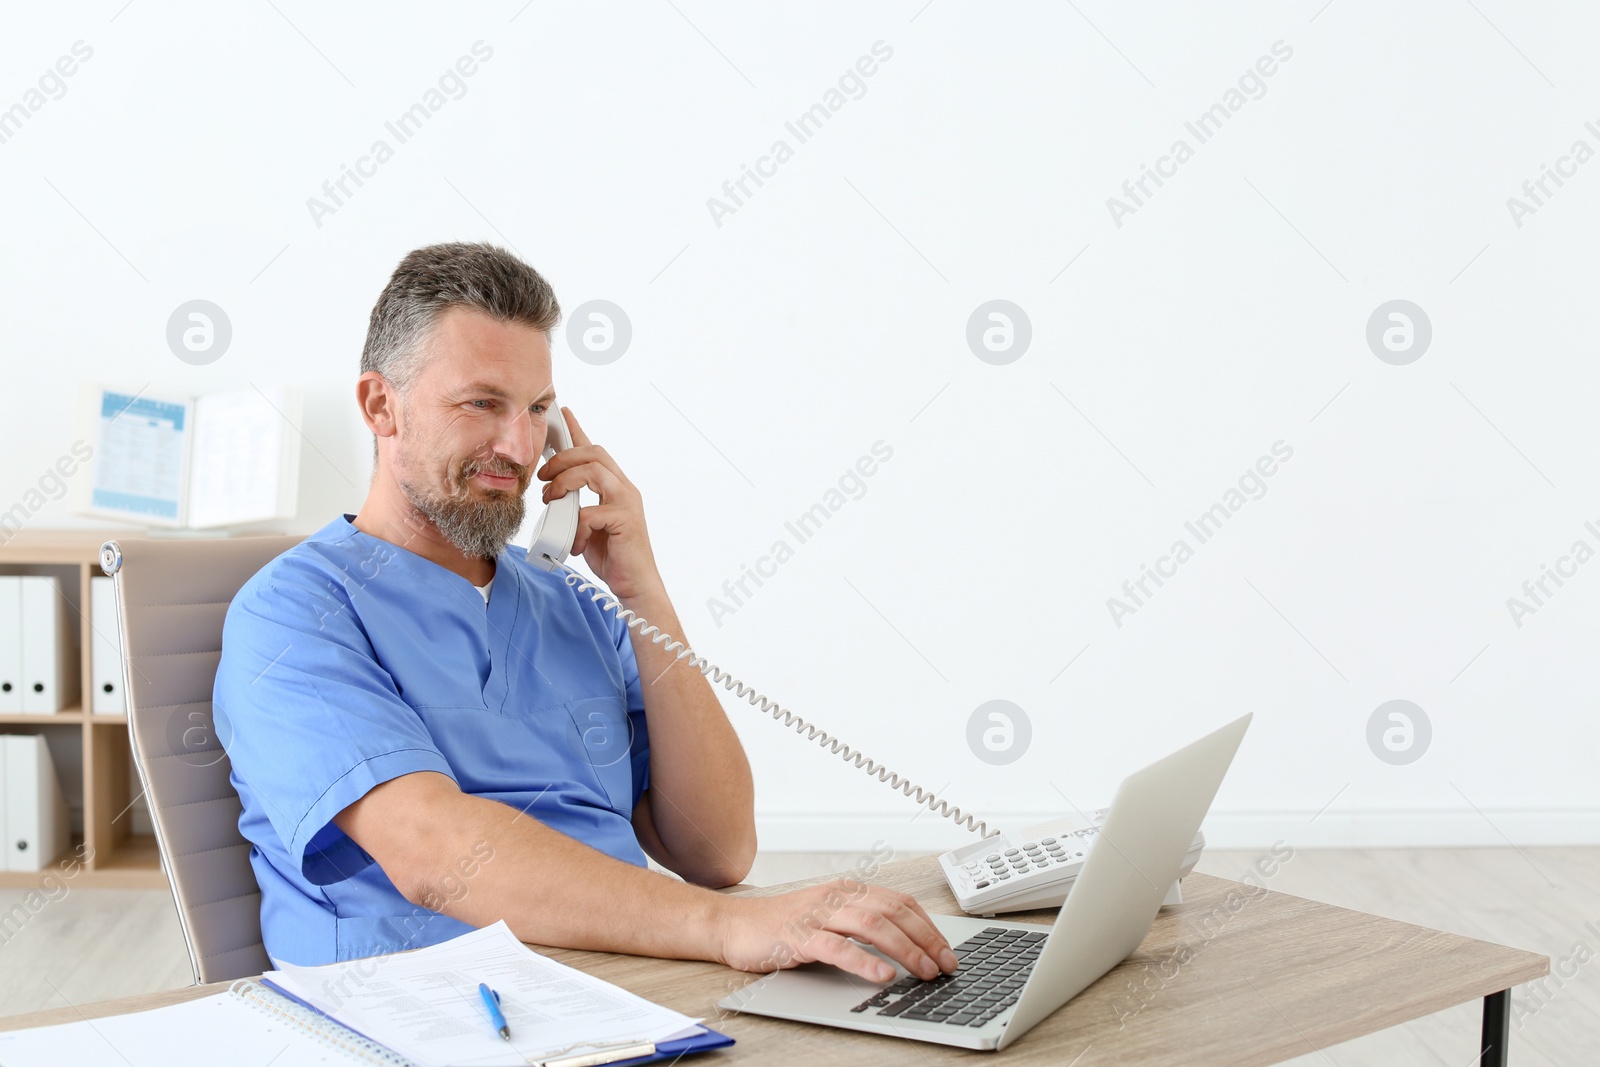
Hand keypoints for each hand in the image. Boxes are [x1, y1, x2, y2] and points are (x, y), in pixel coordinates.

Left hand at [538, 406, 662, 599]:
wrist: (635, 585)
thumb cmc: (613, 556)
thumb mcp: (587, 525)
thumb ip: (576, 506)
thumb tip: (553, 497)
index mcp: (616, 487)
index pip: (595, 451)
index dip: (578, 430)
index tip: (563, 414)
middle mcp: (624, 489)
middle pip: (594, 453)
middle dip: (563, 458)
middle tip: (543, 476)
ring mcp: (627, 504)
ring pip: (594, 472)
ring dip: (565, 482)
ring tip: (551, 498)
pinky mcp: (625, 522)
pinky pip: (591, 512)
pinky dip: (577, 527)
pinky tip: (576, 543)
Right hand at [714, 878, 959, 982]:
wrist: (735, 925)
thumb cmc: (783, 926)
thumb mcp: (829, 918)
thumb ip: (861, 926)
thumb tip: (905, 946)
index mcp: (848, 891)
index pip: (900, 902)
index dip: (928, 926)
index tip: (947, 950)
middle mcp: (836, 898)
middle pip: (894, 911)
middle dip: (926, 939)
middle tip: (945, 965)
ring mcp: (817, 915)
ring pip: (872, 925)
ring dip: (905, 949)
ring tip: (923, 971)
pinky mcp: (798, 936)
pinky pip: (837, 947)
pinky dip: (864, 961)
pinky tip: (882, 975)